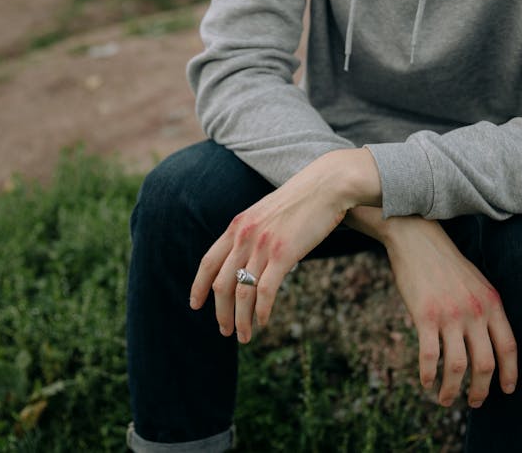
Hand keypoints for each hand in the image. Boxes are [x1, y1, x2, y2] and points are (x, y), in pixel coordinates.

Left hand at [190, 148, 381, 342]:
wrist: (326, 186)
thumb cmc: (301, 201)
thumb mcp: (265, 213)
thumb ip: (251, 233)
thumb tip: (247, 257)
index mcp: (237, 226)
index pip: (208, 262)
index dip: (199, 286)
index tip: (195, 305)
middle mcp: (244, 237)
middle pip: (222, 284)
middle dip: (220, 312)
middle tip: (225, 331)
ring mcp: (263, 246)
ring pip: (242, 292)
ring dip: (241, 319)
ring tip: (244, 336)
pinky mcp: (283, 254)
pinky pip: (266, 291)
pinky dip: (262, 311)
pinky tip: (264, 322)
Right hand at [346, 206, 517, 407]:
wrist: (417, 239)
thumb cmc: (445, 263)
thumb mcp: (477, 282)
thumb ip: (485, 308)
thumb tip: (489, 340)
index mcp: (492, 303)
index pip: (509, 346)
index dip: (510, 373)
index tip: (507, 390)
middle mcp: (475, 311)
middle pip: (486, 363)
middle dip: (481, 390)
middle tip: (474, 403)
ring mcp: (450, 314)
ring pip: (457, 366)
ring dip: (452, 390)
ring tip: (446, 400)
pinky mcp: (425, 316)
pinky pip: (429, 356)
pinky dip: (428, 375)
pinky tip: (426, 383)